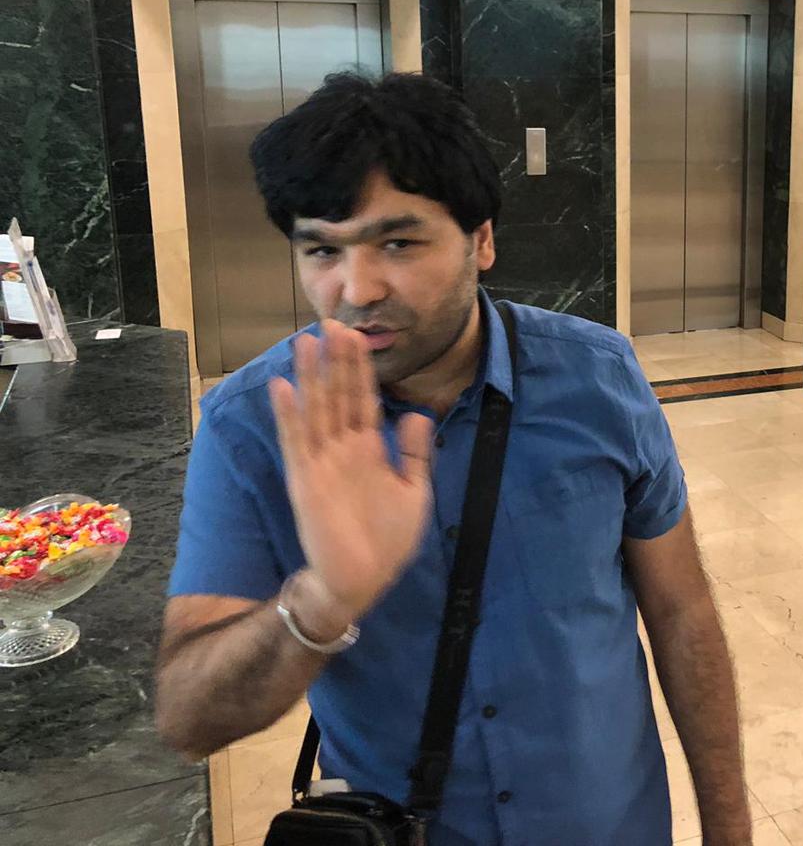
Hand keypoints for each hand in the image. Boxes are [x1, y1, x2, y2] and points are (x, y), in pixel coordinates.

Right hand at [268, 320, 434, 622]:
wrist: (361, 581)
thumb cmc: (386, 540)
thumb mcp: (415, 492)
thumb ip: (415, 453)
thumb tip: (418, 414)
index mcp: (369, 449)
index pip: (363, 399)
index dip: (360, 368)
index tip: (357, 335)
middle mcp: (342, 449)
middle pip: (338, 395)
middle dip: (337, 360)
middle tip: (333, 322)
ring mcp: (321, 462)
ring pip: (316, 409)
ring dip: (311, 376)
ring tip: (306, 341)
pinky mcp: (305, 481)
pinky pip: (296, 441)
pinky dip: (289, 413)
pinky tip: (282, 386)